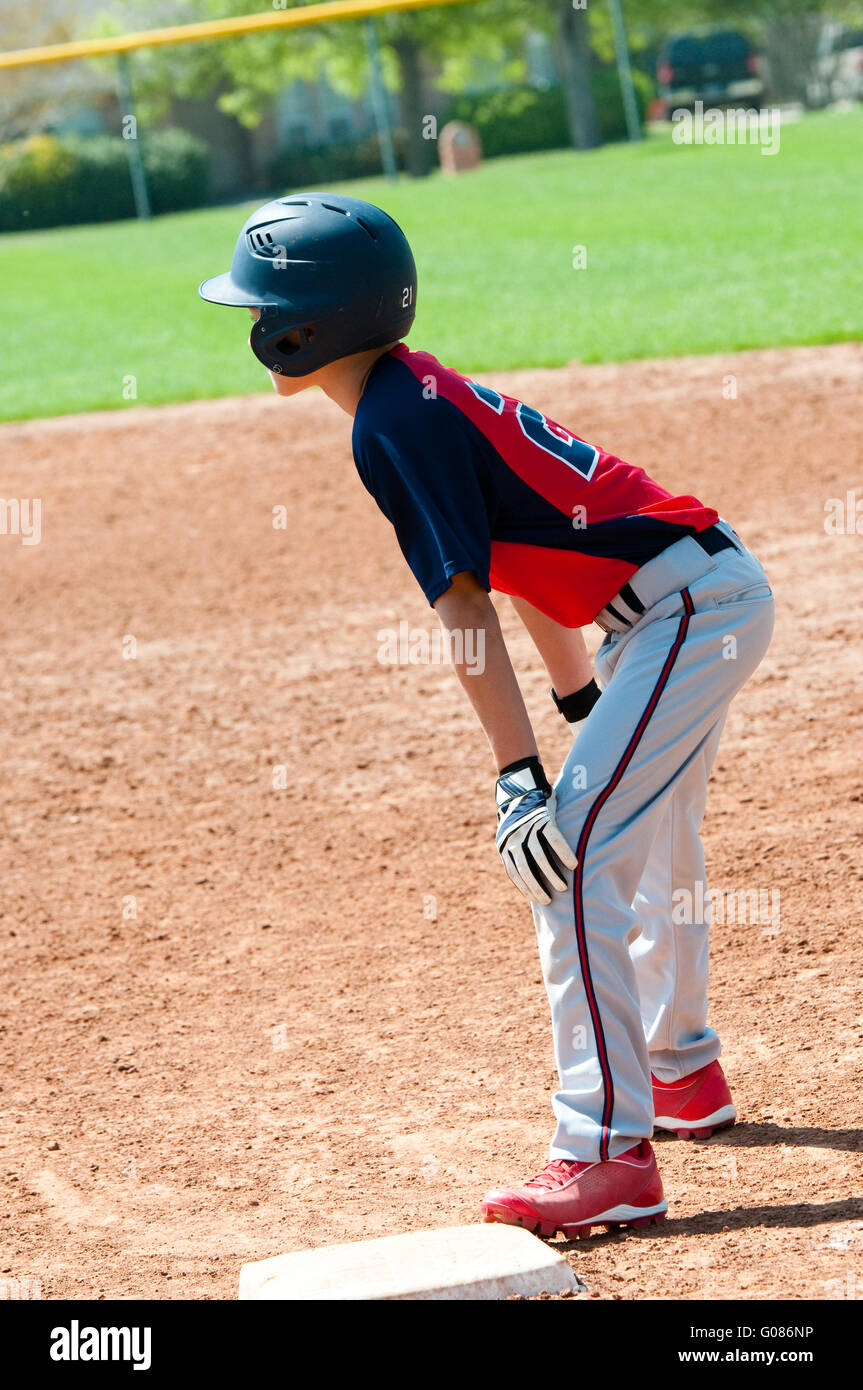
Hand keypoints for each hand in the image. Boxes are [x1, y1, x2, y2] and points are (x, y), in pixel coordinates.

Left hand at [495, 757, 577, 904]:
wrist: (521, 788)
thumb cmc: (518, 817)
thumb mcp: (509, 835)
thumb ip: (514, 852)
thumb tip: (527, 875)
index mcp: (504, 844)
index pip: (514, 872)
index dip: (525, 887)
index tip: (536, 899)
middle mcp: (515, 837)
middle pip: (525, 867)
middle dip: (537, 886)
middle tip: (548, 900)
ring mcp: (529, 828)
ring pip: (540, 856)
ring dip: (552, 874)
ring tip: (562, 887)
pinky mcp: (544, 819)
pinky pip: (555, 840)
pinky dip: (564, 853)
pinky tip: (573, 865)